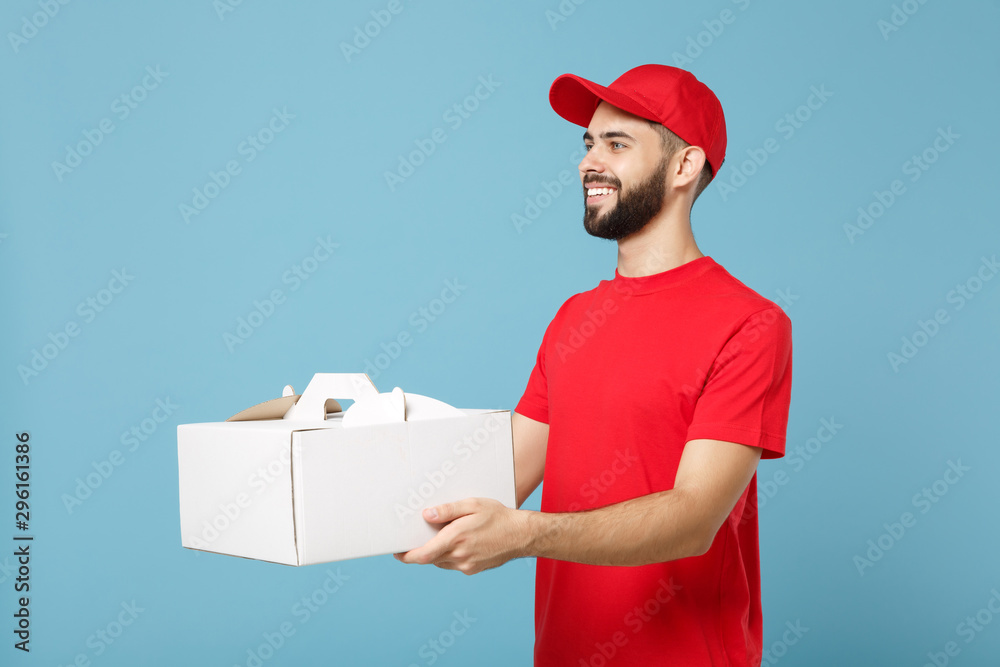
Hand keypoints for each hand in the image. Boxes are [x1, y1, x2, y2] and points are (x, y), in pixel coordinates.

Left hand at [393, 498, 532, 574]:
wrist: (521, 535)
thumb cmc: (498, 516)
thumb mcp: (472, 505)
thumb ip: (448, 510)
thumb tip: (426, 515)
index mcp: (456, 538)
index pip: (424, 554)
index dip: (407, 556)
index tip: (397, 553)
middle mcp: (459, 555)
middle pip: (430, 558)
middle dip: (421, 551)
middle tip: (416, 538)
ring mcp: (467, 565)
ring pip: (441, 562)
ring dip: (436, 552)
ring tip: (443, 536)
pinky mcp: (473, 569)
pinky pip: (453, 564)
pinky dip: (449, 555)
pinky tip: (458, 542)